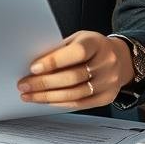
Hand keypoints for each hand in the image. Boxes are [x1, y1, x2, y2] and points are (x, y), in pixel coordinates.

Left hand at [17, 31, 133, 108]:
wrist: (120, 58)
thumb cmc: (92, 47)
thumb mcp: (77, 39)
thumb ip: (59, 50)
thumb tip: (34, 63)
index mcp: (96, 43)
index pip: (77, 53)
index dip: (54, 61)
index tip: (33, 67)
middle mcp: (106, 63)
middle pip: (73, 77)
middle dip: (44, 83)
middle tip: (24, 84)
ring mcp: (109, 82)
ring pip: (75, 94)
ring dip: (48, 96)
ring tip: (29, 95)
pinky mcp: (107, 97)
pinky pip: (80, 104)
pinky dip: (60, 103)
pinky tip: (46, 101)